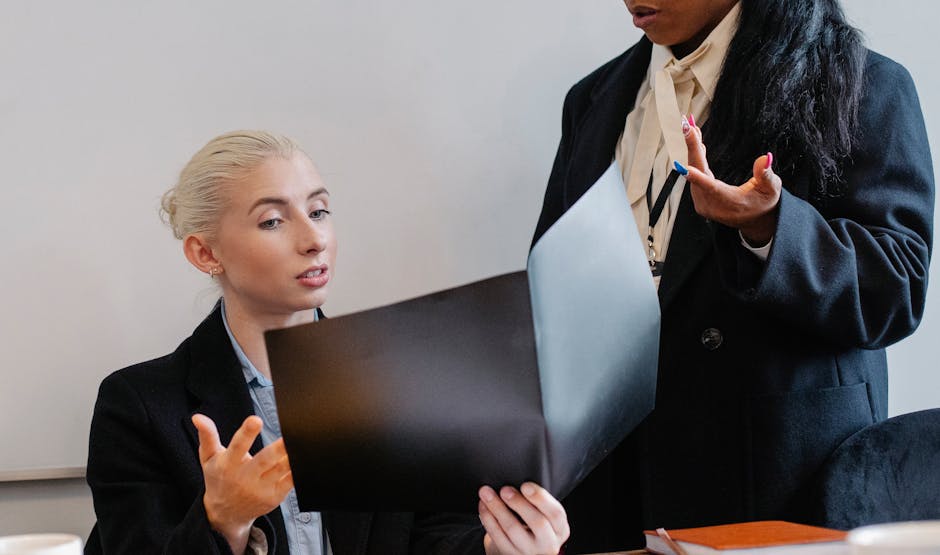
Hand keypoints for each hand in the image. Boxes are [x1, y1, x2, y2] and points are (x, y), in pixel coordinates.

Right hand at [192, 414, 293, 553]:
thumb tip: (198, 417)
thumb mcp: (208, 459)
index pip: (237, 447)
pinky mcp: (275, 496)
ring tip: (301, 440)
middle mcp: (245, 478)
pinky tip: (303, 456)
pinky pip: (290, 480)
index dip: (246, 433)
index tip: (255, 420)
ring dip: (291, 456)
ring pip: (281, 469)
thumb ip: (207, 436)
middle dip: (277, 448)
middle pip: (265, 460)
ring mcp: (261, 489)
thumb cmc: (218, 479)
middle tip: (288, 435)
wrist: (226, 513)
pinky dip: (297, 469)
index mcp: (228, 465)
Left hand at [478, 482, 568, 554]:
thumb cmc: (533, 525)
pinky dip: (487, 518)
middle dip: (519, 503)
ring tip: (486, 493)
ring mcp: (528, 551)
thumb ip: (537, 502)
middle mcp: (547, 543)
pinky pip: (496, 535)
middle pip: (537, 522)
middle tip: (504, 489)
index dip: (541, 498)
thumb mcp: (543, 514)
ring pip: (512, 528)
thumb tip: (517, 480)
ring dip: (497, 507)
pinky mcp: (509, 554)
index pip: (556, 513)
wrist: (522, 549)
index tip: (525, 485)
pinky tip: (483, 505)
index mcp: (560, 529)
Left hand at [681, 115, 781, 245]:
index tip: (684, 167)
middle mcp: (712, 205)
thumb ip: (766, 175)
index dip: (698, 178)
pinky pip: (694, 176)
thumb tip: (764, 158)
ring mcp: (703, 203)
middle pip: (698, 174)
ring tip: (692, 129)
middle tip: (688, 126)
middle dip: (692, 148)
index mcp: (729, 203)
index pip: (712, 189)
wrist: (755, 220)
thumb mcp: (772, 189)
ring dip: (693, 150)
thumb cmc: (764, 202)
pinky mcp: (699, 199)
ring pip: (694, 173)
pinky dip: (695, 158)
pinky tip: (697, 144)